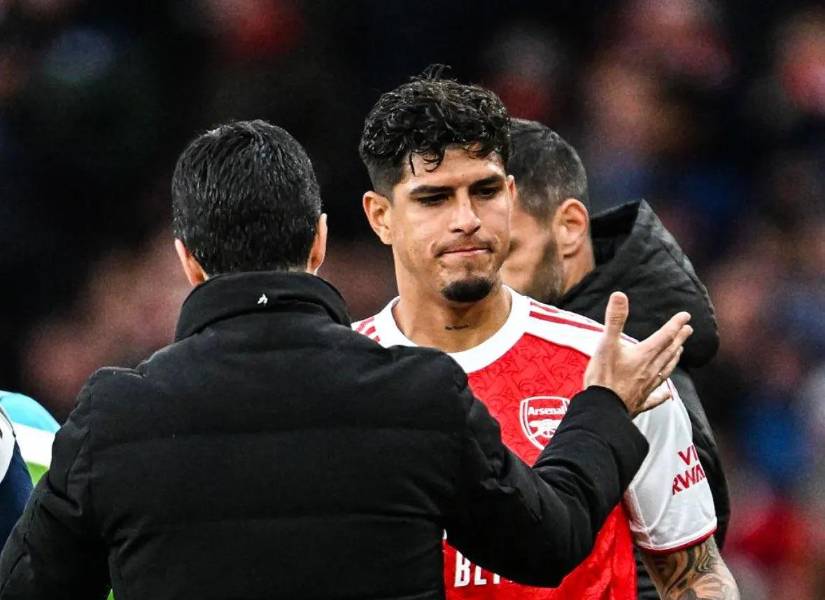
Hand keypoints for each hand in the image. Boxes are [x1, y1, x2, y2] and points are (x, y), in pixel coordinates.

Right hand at [584, 292, 691, 417]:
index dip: (675, 324)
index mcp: (644, 354)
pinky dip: (662, 394)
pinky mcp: (641, 401)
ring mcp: (647, 386)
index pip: (665, 335)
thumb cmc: (603, 375)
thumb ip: (615, 319)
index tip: (686, 316)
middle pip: (669, 351)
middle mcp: (650, 369)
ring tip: (680, 351)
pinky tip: (666, 394)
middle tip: (688, 330)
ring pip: (666, 370)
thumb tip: (619, 295)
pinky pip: (656, 396)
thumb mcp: (606, 343)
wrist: (602, 407)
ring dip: (674, 358)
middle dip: (679, 339)